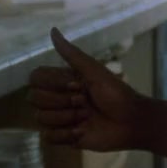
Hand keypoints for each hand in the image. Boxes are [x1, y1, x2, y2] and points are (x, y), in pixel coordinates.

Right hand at [27, 28, 157, 152]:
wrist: (131, 121)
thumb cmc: (115, 93)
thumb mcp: (94, 70)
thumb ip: (71, 53)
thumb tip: (53, 30)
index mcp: (62, 81)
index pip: (36, 78)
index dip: (54, 83)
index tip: (77, 85)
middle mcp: (57, 98)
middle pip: (34, 99)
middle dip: (61, 102)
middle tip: (84, 102)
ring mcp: (59, 119)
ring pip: (40, 119)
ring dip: (66, 118)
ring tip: (86, 118)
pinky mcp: (64, 138)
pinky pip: (48, 137)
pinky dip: (65, 135)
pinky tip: (82, 131)